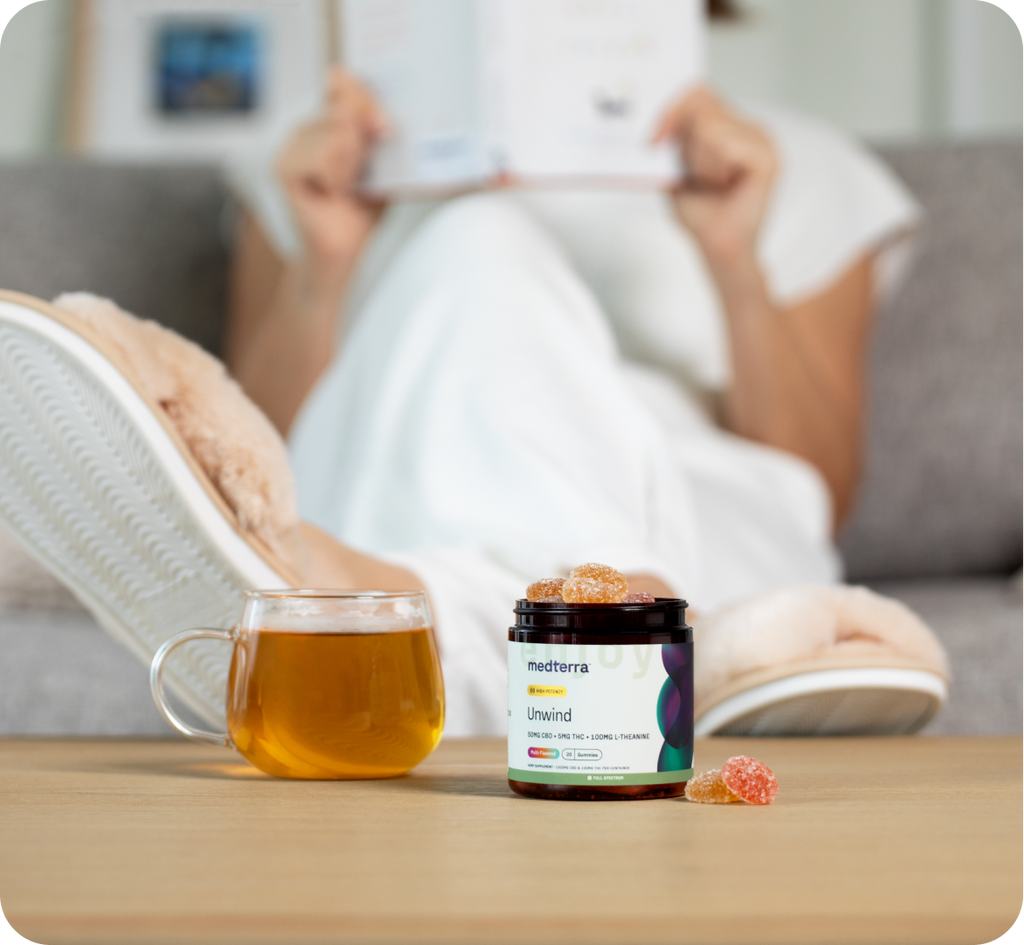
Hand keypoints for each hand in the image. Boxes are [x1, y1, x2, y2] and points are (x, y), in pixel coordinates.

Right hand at [276, 68, 387, 274]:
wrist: (345, 248)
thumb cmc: (361, 210)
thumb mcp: (380, 165)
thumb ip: (376, 135)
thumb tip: (376, 116)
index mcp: (328, 122)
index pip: (343, 83)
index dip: (365, 96)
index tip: (384, 126)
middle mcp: (307, 129)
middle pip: (344, 105)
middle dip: (367, 136)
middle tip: (367, 168)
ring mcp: (292, 146)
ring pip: (337, 132)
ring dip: (352, 164)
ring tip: (346, 186)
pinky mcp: (284, 167)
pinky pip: (322, 156)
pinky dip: (336, 177)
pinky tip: (332, 193)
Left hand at [654, 88, 776, 268]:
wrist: (718, 248)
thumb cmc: (702, 215)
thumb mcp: (676, 170)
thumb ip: (673, 139)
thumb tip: (659, 116)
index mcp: (731, 127)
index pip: (700, 94)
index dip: (672, 110)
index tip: (653, 140)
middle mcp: (750, 128)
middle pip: (702, 105)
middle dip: (683, 143)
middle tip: (693, 174)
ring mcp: (762, 140)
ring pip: (709, 126)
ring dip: (698, 161)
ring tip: (712, 184)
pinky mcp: (768, 158)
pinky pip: (724, 143)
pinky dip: (712, 168)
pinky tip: (724, 186)